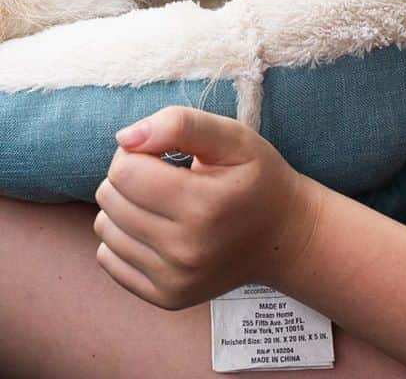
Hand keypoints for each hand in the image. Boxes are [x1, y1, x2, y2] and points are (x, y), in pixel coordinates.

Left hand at [93, 106, 321, 310]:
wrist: (283, 235)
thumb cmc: (257, 178)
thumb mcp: (234, 137)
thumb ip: (182, 124)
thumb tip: (124, 138)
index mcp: (205, 204)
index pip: (125, 171)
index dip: (137, 151)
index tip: (163, 152)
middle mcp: (187, 249)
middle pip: (111, 199)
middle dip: (129, 176)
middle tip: (164, 174)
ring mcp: (174, 279)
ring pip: (105, 229)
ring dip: (124, 207)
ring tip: (161, 201)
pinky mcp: (165, 297)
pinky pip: (109, 259)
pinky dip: (124, 237)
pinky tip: (156, 228)